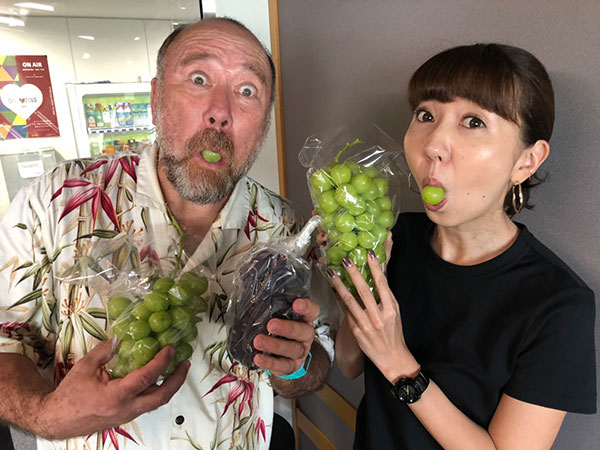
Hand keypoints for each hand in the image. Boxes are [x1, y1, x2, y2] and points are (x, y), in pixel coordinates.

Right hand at [38, 339, 189, 439]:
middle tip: (185, 363)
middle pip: (161, 397)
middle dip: (177, 380)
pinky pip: (147, 404)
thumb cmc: (69, 395)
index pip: (146, 378)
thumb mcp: (85, 367)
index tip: (170, 349)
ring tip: (177, 368)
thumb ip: (105, 351)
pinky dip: (157, 391)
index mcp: (116, 396)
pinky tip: (159, 378)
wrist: (57, 419)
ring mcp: (128, 415)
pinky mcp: (126, 416)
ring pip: (156, 403)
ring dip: (170, 386)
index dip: (161, 362)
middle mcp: (126, 409)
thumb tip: (120, 337)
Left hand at [253, 298, 318, 375]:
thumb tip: (252, 305)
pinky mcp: (292, 366)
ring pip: (293, 349)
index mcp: (305, 320)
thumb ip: (272, 311)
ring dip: (275, 345)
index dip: (306, 307)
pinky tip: (259, 358)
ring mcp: (301, 352)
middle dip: (286, 328)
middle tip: (271, 325)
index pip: (312, 311)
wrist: (288, 355)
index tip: (297, 303)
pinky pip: (283, 365)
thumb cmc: (282, 331)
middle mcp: (306, 335)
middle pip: (302, 331)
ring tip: (259, 341)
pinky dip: (269, 362)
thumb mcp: (280, 318)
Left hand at [328, 251, 418, 383]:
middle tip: (346, 260)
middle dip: (354, 274)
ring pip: (350, 301)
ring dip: (340, 285)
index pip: (383, 284)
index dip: (376, 268)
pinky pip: (345, 311)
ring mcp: (366, 324)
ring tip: (332, 273)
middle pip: (364, 291)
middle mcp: (378, 316)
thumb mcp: (394, 311)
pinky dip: (339, 298)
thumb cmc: (394, 332)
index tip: (370, 254)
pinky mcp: (356, 330)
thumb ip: (386, 294)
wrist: (392, 357)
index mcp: (391, 309)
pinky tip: (333, 289)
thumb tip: (379, 273)